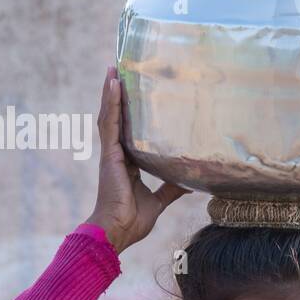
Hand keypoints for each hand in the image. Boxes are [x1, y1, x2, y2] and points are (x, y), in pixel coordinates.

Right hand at [86, 66, 188, 252]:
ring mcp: (111, 152)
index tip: (133, 94)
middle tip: (122, 71)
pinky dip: (110, 102)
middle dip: (118, 96)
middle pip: (117, 118)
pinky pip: (109, 123)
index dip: (128, 113)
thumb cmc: (133, 219)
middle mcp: (117, 154)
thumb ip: (172, 188)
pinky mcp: (110, 154)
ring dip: (112, 92)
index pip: (128, 131)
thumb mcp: (160, 199)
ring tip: (114, 69)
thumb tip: (191, 182)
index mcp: (128, 162)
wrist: (117, 230)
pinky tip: (113, 84)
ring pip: (110, 115)